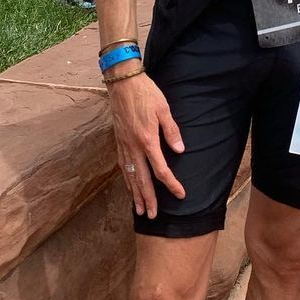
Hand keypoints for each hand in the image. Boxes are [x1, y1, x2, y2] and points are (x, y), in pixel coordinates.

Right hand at [106, 72, 185, 217]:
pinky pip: (123, 167)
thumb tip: (180, 150)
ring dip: (135, 194)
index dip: (171, 184)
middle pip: (142, 179)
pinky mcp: (119, 143)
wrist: (123, 83)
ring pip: (130, 176)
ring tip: (140, 210)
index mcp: (147, 140)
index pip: (160, 169)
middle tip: (153, 216)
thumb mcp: (164, 109)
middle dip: (149, 199)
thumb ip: (171, 131)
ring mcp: (124, 146)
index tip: (180, 194)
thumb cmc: (146, 94)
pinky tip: (130, 188)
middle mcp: (134, 147)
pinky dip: (127, 181)